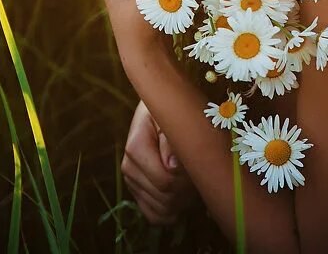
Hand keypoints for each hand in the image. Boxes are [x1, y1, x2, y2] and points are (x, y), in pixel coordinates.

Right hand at [122, 100, 197, 225]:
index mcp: (136, 146)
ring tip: (190, 181)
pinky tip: (181, 198)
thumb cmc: (170, 113)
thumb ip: (173, 138)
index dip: (186, 178)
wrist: (158, 112)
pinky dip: (171, 213)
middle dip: (187, 190)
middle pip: (165, 197)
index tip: (196, 163)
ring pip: (162, 210)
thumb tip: (172, 165)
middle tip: (198, 172)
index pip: (165, 180)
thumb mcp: (172, 117)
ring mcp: (132, 181)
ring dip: (182, 201)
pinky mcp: (137, 191)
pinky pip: (153, 216)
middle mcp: (129, 166)